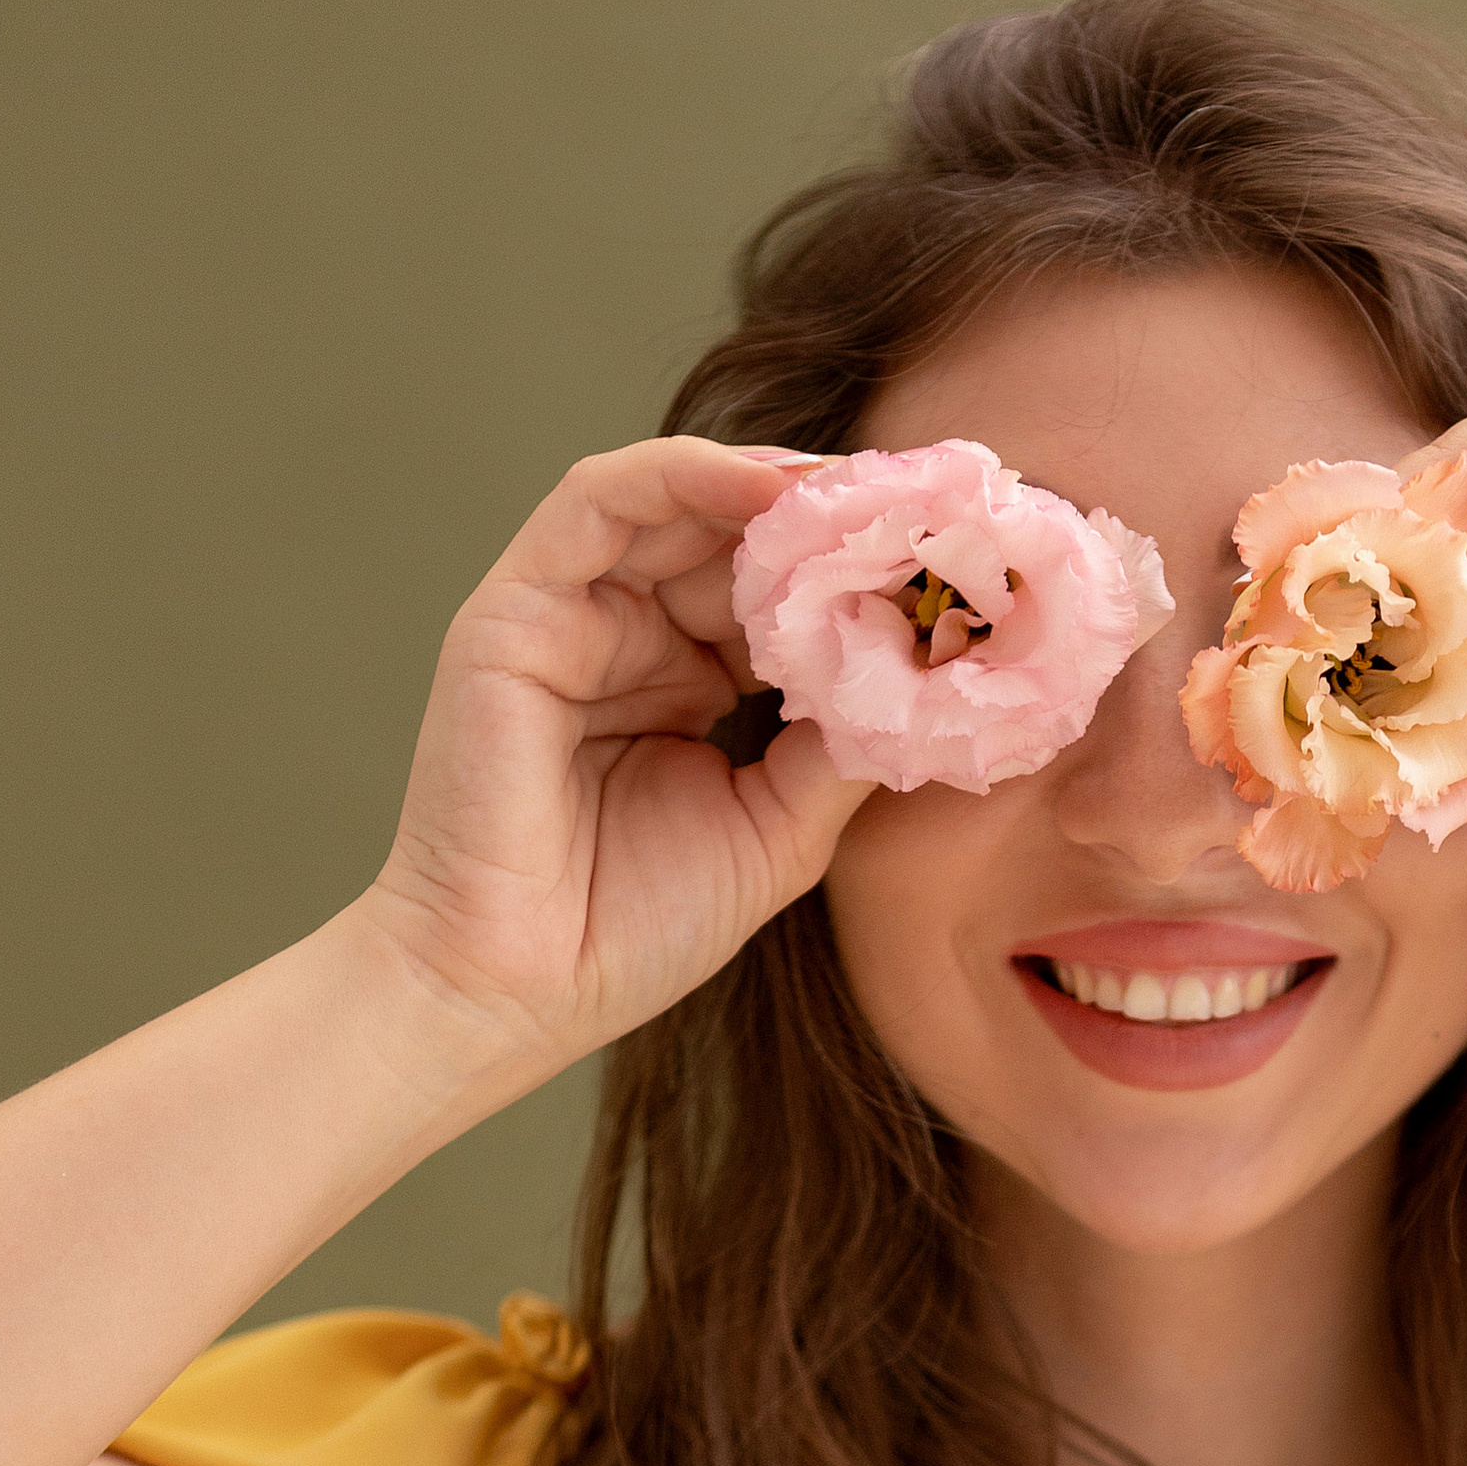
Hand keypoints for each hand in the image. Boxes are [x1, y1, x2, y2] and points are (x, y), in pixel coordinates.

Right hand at [363, 437, 869, 1077]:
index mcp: (684, 685)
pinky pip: (600, 501)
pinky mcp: (515, 610)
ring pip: (676, 503)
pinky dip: (686, 474)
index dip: (857, 573)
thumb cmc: (630, 930)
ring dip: (771, 485)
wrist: (517, 990)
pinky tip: (769, 488)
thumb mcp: (779, 828)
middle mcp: (627, 638)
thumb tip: (928, 670)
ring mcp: (569, 618)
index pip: (776, 595)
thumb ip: (844, 744)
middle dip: (829, 518)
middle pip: (734, 537)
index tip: (951, 562)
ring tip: (861, 491)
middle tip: (926, 506)